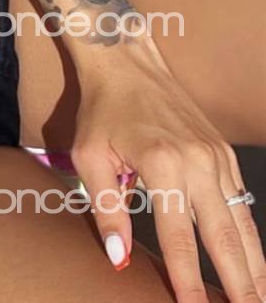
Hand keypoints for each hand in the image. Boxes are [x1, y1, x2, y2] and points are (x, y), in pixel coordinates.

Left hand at [70, 40, 265, 302]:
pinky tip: (253, 265)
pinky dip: (250, 238)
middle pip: (224, 237)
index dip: (189, 280)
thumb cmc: (103, 109)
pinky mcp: (225, 153)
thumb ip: (106, 209)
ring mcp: (217, 157)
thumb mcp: (90, 156)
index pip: (179, 237)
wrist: (126, 61)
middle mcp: (197, 162)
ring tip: (256, 300)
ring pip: (242, 223)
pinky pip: (242, 203)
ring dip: (254, 268)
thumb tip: (120, 259)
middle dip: (238, 284)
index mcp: (161, 163)